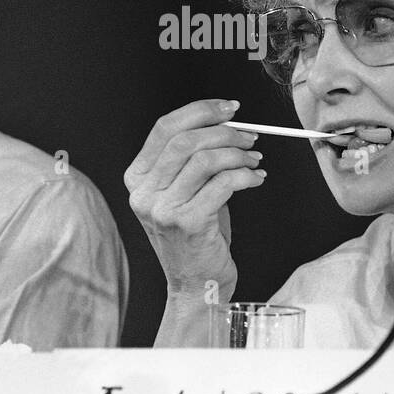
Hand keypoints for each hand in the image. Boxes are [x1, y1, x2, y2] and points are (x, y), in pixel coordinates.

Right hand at [124, 99, 264, 294]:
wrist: (196, 285)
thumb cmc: (195, 235)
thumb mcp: (182, 192)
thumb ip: (191, 159)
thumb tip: (227, 123)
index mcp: (137, 178)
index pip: (164, 128)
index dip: (199, 111)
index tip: (229, 108)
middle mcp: (144, 193)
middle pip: (185, 140)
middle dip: (224, 132)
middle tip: (250, 136)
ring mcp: (163, 209)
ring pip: (205, 159)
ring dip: (238, 154)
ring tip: (254, 160)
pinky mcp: (188, 224)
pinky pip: (224, 184)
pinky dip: (246, 175)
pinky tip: (256, 179)